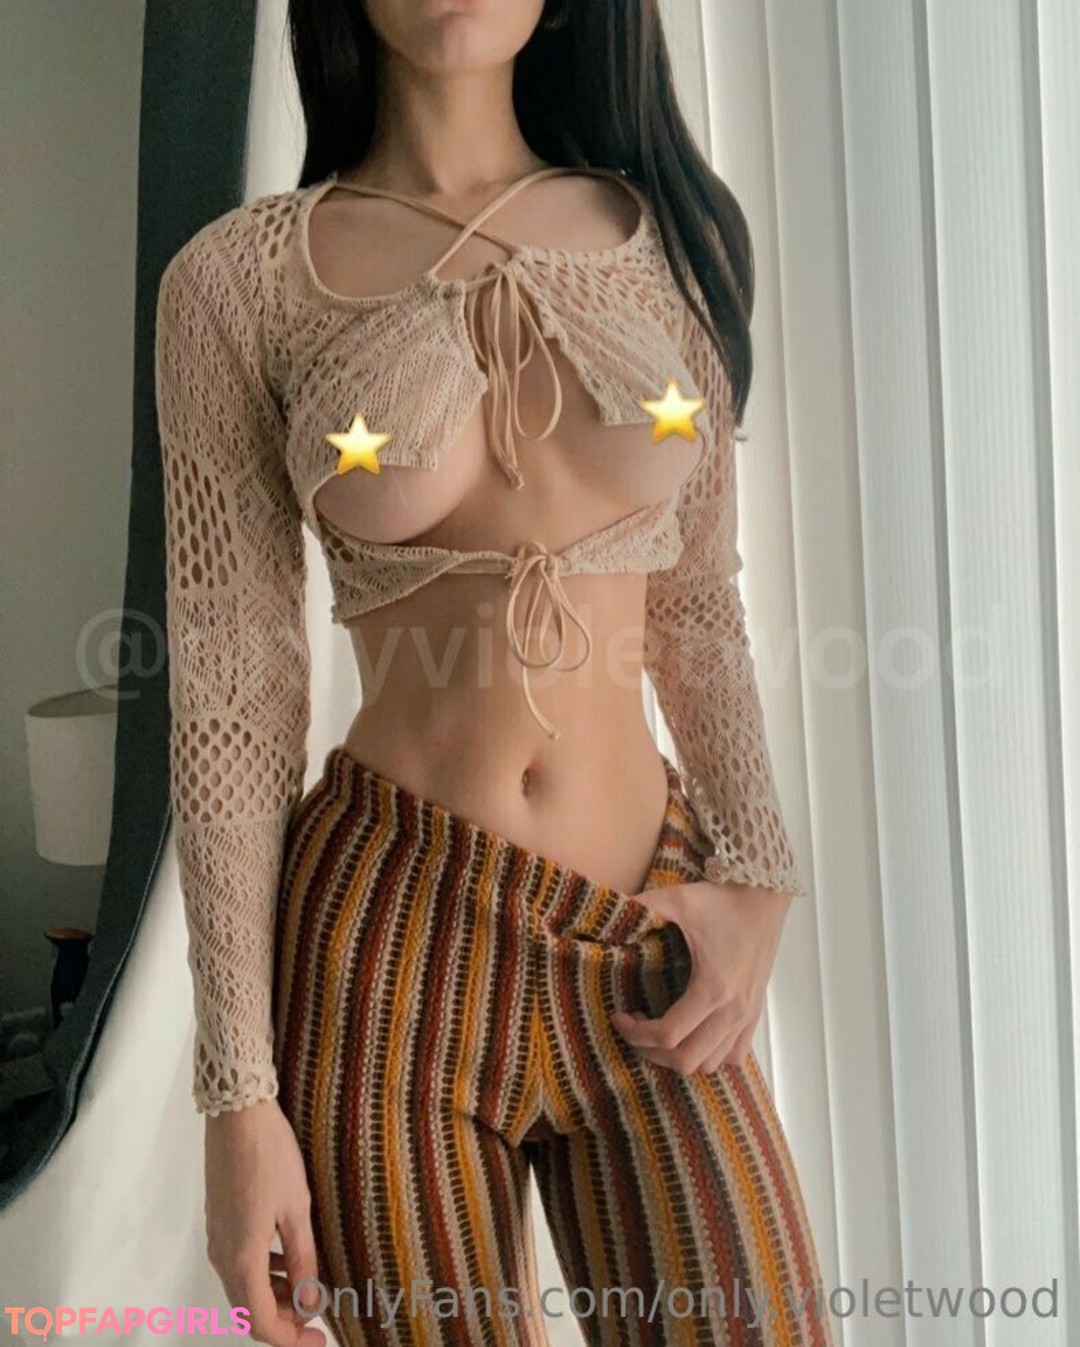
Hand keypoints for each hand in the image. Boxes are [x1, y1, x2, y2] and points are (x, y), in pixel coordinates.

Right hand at [204, 1098, 325, 1346]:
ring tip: (309, 1288)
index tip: (320, 1340)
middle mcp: (223, 1255)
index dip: (290, 1339)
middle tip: (317, 1318)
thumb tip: (309, 1303)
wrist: (236, 1114)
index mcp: (241, 1258)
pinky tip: (289, 1258)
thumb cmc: (270, 1157)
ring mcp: (218, 1237)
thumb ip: (303, 1258)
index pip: (261, 1322)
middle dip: (283, 1321)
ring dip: (274, 1296)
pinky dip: (264, 1272)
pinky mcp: (220, 1220)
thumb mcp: (296, 1209)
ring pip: (244, 1286)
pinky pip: (240, 1262)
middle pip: (248, 1309)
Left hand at [611, 879, 793, 1074]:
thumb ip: (641, 906)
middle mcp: (733, 1010)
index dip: (635, 1033)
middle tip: (634, 1028)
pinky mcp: (755, 1013)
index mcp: (713, 988)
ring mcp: (747, 1015)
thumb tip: (610, 911)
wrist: (765, 898)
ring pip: (709, 1064)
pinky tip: (692, 1035)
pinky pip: (734, 1056)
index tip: (619, 1016)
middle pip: (686, 1060)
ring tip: (660, 1032)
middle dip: (651, 1051)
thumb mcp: (677, 899)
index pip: (668, 1035)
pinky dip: (710, 1055)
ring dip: (679, 1056)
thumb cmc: (723, 901)